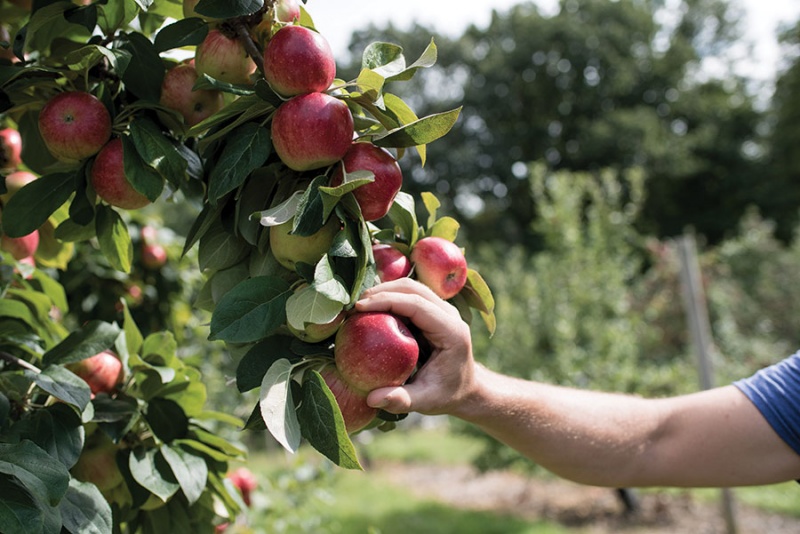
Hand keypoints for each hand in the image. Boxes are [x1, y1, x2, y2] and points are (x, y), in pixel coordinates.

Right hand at [355, 278, 475, 415]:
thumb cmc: (447, 394)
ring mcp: (443, 310)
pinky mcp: (434, 311)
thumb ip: (401, 400)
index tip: (360, 307)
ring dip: (385, 291)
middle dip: (382, 291)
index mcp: (451, 332)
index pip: (417, 304)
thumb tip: (372, 398)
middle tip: (354, 305)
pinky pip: (410, 296)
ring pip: (412, 287)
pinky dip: (390, 297)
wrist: (467, 388)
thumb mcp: (427, 401)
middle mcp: (449, 315)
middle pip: (413, 288)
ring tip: (359, 305)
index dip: (387, 301)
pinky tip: (371, 308)